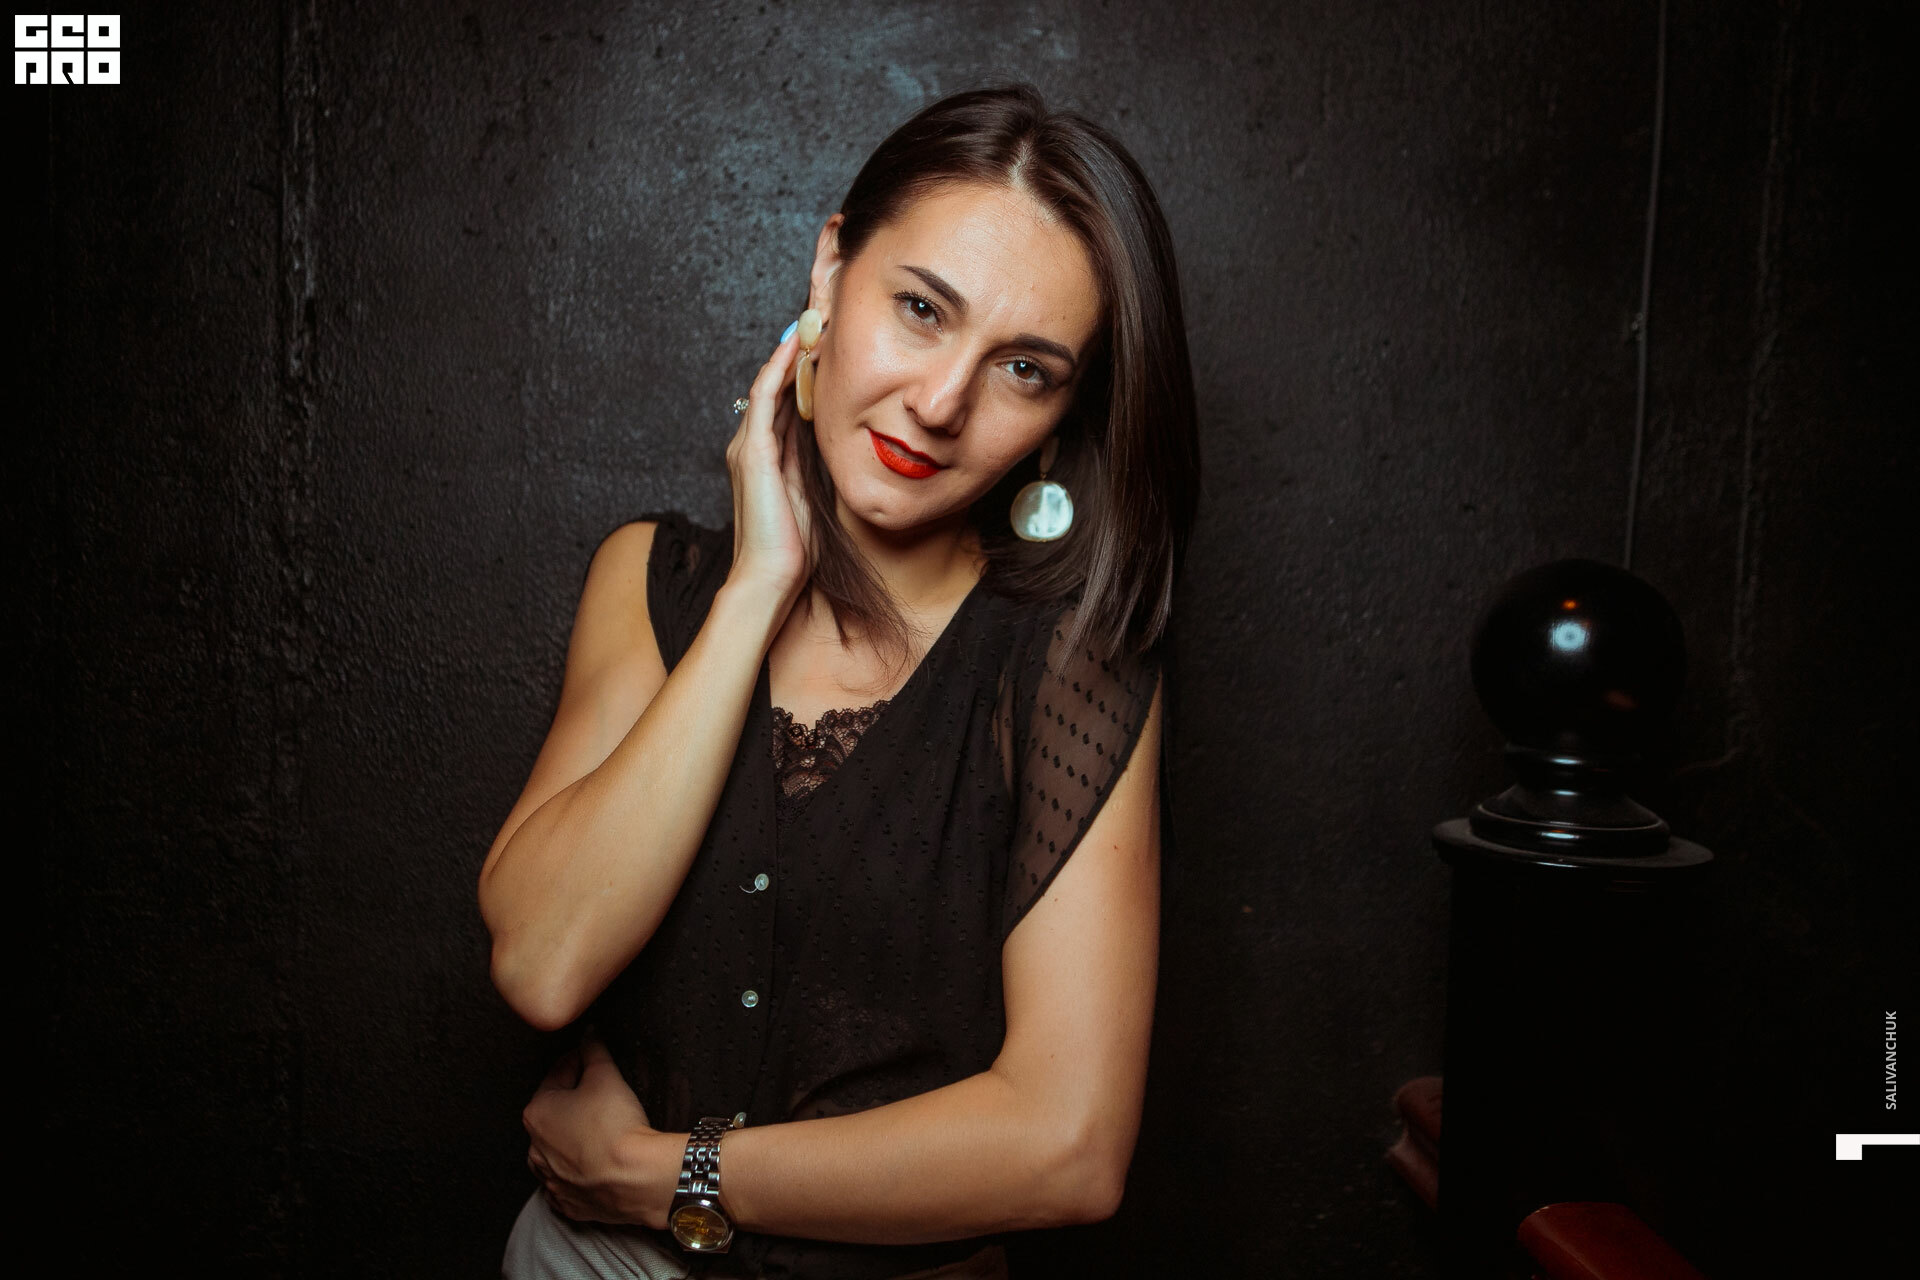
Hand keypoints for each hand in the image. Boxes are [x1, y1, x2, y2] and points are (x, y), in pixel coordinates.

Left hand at [522, 1029, 671, 1226]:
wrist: (635, 1179)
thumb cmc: (616, 1126)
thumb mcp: (606, 1076)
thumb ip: (594, 1050)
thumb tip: (590, 1034)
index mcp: (537, 1113)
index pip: (557, 1074)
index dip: (578, 1060)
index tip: (593, 1056)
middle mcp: (535, 1148)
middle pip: (557, 1112)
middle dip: (575, 1099)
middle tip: (604, 1091)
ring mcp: (549, 1180)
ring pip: (559, 1148)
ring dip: (575, 1136)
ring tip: (603, 1127)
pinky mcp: (568, 1203)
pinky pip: (569, 1181)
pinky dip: (579, 1170)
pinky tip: (598, 1161)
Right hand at [726, 321, 814, 605]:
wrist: (771, 578)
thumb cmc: (794, 548)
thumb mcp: (813, 495)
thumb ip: (816, 465)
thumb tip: (839, 442)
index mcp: (768, 455)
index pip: (787, 401)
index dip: (807, 373)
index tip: (831, 345)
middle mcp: (753, 444)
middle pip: (777, 386)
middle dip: (799, 353)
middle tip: (822, 317)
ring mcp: (749, 445)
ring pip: (770, 383)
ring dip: (791, 352)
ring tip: (813, 320)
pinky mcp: (753, 450)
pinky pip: (765, 396)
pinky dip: (781, 369)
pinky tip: (799, 347)